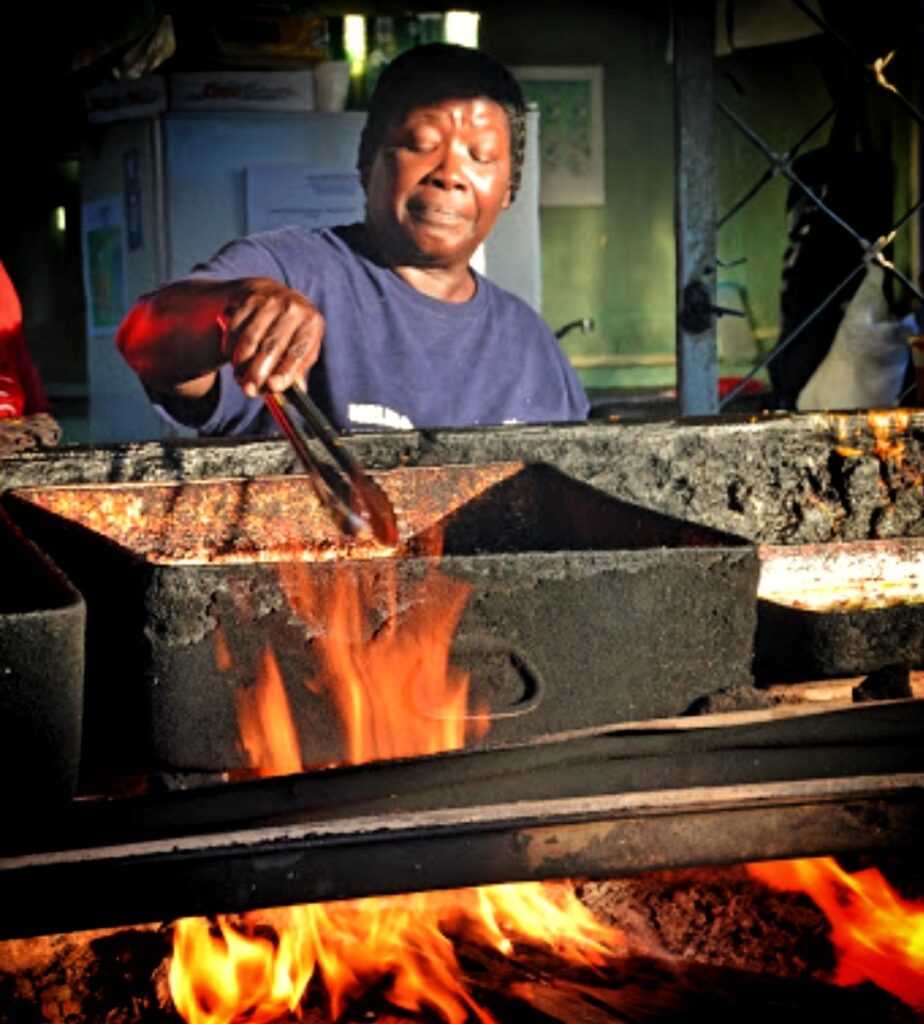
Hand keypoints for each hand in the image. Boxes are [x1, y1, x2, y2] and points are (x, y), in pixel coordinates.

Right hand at [219, 278, 323, 397]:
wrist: (271, 293)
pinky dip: (231, 348)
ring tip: (240, 378)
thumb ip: (299, 369)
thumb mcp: (302, 346)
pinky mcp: (249, 299)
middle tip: (249, 391)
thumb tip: (299, 391)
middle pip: (272, 346)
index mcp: (312, 324)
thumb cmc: (290, 330)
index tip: (273, 387)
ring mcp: (270, 301)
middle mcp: (293, 309)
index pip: (298, 352)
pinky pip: (235, 329)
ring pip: (250, 339)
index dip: (286, 371)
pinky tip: (233, 359)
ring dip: (241, 363)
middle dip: (258, 373)